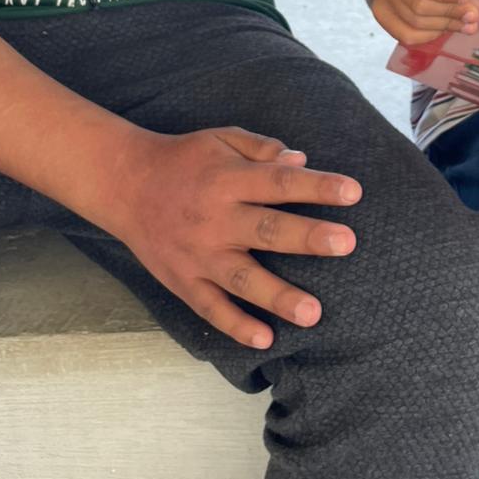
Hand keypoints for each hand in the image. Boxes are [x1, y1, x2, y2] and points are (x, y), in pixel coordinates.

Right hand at [106, 126, 362, 348]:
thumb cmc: (184, 159)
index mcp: (228, 179)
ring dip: (277, 296)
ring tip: (313, 313)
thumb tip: (302, 161)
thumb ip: (262, 149)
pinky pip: (210, 308)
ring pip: (242, 278)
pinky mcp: (182, 280)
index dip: (317, 186)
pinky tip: (264, 339)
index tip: (354, 191)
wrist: (124, 183)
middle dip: (308, 237)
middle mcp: (215, 218)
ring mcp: (198, 254)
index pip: (279, 182)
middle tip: (347, 244)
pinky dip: (235, 326)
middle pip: (267, 229)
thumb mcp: (222, 139)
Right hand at [369, 0, 478, 43]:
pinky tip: (444, 30)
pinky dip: (428, 36)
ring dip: (443, 26)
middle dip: (449, 13)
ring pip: (414, 21)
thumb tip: (472, 11)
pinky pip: (405, 34)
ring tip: (465, 25)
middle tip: (473, 16)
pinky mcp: (381, 11)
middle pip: (418, 4)